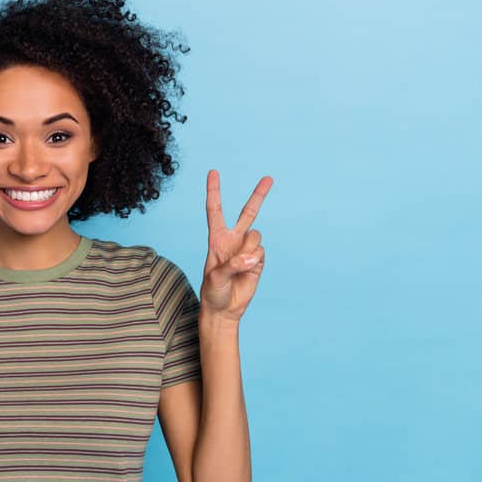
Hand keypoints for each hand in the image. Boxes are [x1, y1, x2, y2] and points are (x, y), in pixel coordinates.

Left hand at [198, 170, 272, 323]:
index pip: (215, 210)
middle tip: (269, 178)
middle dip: (259, 195)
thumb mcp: (215, 278)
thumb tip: (252, 257)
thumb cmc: (212, 292)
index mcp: (216, 238)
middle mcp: (233, 239)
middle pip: (248, 213)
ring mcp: (247, 249)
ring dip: (249, 251)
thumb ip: (232, 265)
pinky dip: (255, 261)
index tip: (213, 172)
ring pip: (256, 237)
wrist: (224, 309)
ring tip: (240, 267)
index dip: (214, 191)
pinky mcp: (258, 260)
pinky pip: (261, 252)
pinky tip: (248, 271)